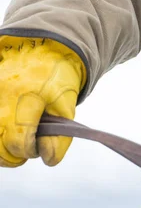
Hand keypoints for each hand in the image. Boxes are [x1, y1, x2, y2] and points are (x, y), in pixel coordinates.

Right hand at [0, 36, 85, 166]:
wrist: (40, 48)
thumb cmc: (56, 78)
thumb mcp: (66, 107)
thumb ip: (59, 137)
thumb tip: (49, 159)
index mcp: (25, 99)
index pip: (19, 142)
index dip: (29, 151)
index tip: (39, 146)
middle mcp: (0, 98)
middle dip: (13, 155)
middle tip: (27, 147)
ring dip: (0, 147)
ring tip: (15, 139)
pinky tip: (6, 130)